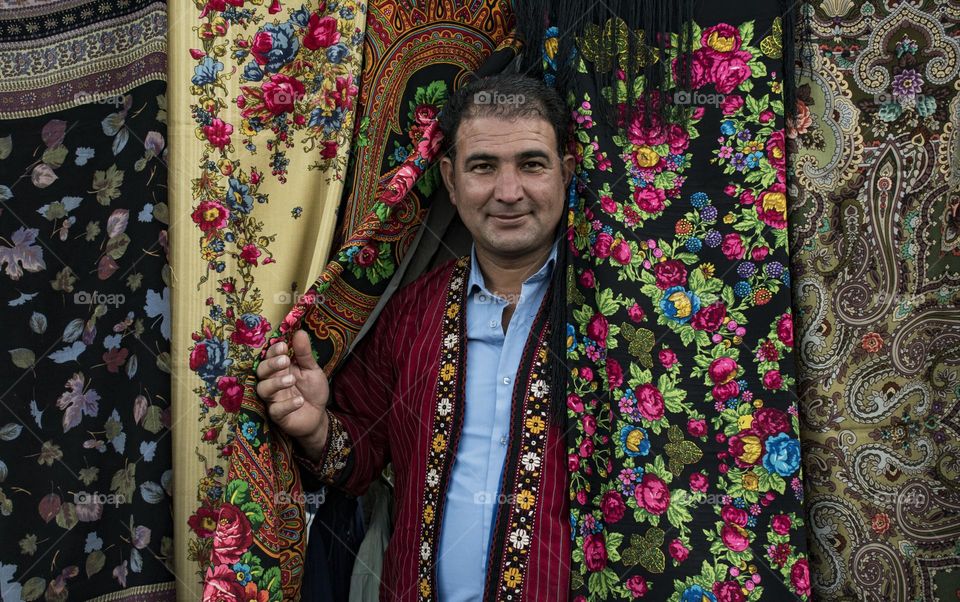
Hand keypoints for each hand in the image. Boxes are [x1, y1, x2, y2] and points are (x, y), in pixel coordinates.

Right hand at [256, 329, 329, 453]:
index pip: (269, 356)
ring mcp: (273, 399)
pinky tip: (300, 400)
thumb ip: (304, 353)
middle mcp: (272, 382)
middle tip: (285, 361)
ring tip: (292, 380)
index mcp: (280, 369)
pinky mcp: (278, 416)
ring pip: (263, 389)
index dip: (273, 351)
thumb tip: (299, 332)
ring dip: (276, 383)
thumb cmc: (312, 390)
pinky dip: (287, 405)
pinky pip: (276, 410)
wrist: (318, 416)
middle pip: (261, 371)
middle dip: (271, 365)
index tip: (283, 346)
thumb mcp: (311, 369)